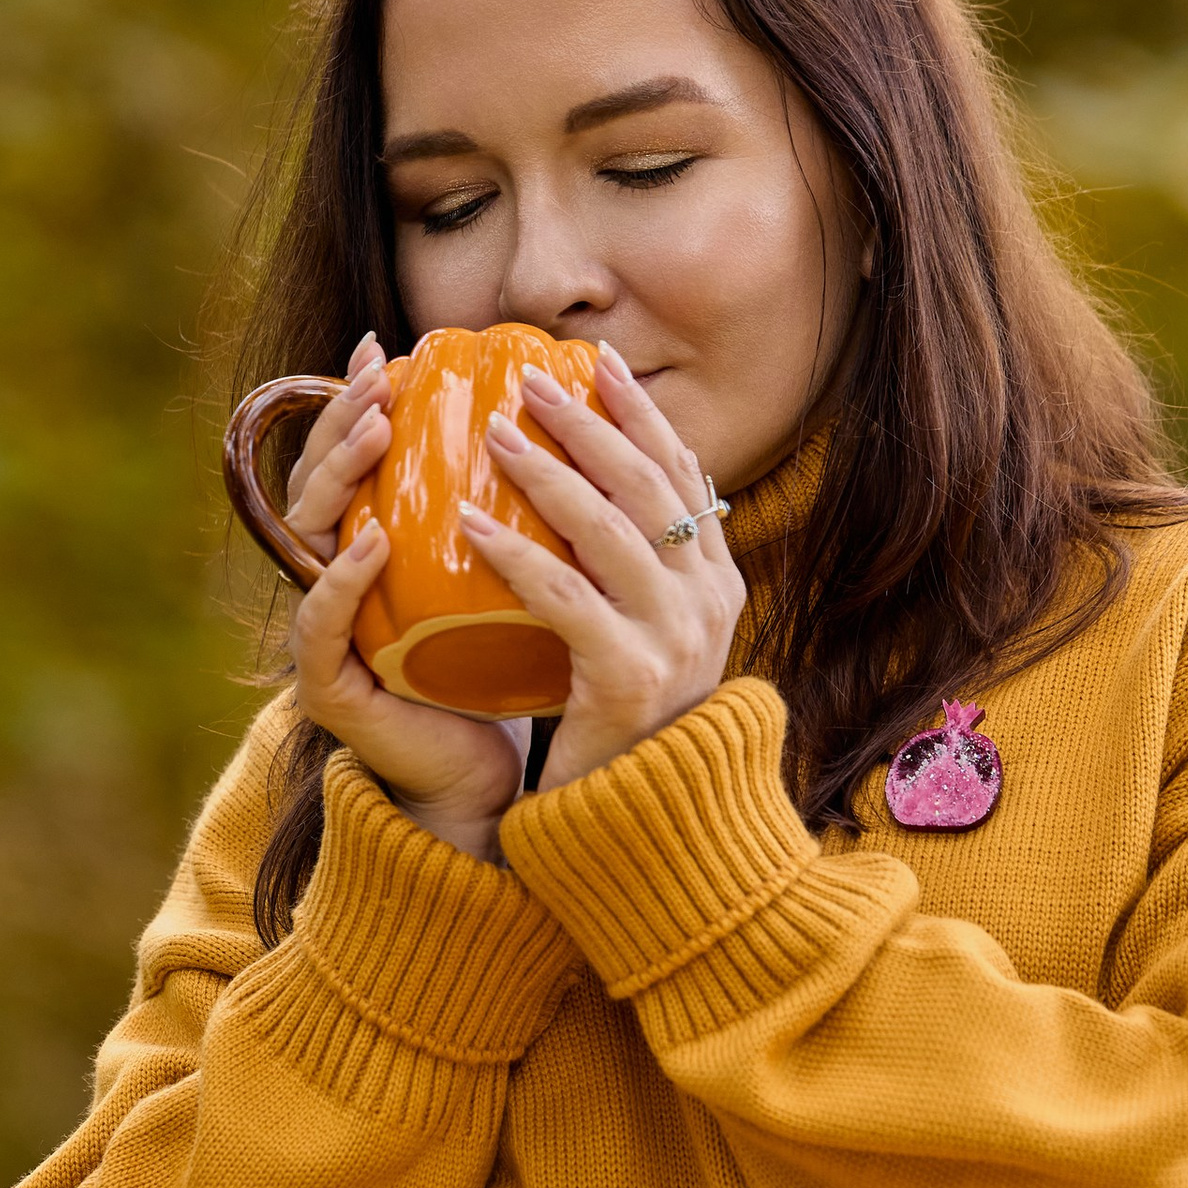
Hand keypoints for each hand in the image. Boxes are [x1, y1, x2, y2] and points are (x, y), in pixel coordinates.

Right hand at [284, 331, 528, 860]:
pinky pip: (321, 620)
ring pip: (308, 535)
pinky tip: (373, 537)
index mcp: (376, 551)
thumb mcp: (522, 577)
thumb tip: (583, 424)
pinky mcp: (329, 685)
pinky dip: (344, 578)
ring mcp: (326, 631)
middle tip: (382, 376)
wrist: (489, 778)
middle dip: (344, 421)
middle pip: (319, 483)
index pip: (355, 463)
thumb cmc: (507, 673)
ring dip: (339, 475)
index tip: (388, 347)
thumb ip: (522, 513)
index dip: (359, 402)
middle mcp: (338, 582)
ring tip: (377, 430)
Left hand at [461, 342, 744, 790]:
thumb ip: (633, 572)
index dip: (640, 412)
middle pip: (648, 485)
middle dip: (589, 420)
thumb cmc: (623, 727)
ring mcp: (676, 638)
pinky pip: (564, 596)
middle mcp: (709, 601)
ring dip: (549, 471)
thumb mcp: (645, 636)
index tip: (596, 360)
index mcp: (717, 582)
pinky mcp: (629, 678)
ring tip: (495, 430)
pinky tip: (469, 524)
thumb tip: (597, 490)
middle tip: (530, 373)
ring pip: (610, 528)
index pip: (682, 474)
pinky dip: (516, 553)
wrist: (642, 828)